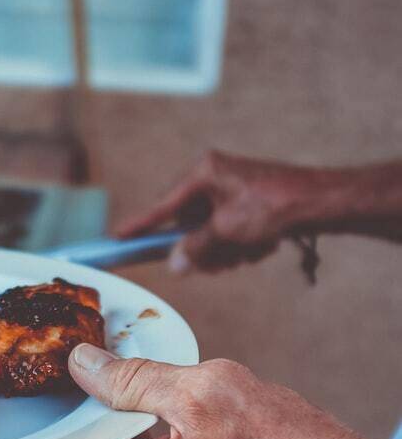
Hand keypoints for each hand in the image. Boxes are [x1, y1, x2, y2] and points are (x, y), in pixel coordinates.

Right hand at [115, 151, 322, 272]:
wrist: (322, 203)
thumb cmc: (273, 207)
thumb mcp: (226, 231)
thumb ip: (195, 249)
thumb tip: (175, 264)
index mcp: (203, 173)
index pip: (161, 205)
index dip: (139, 225)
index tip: (116, 237)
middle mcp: (215, 178)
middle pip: (188, 224)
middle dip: (202, 247)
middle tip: (216, 260)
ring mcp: (232, 191)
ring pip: (210, 233)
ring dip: (225, 249)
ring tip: (247, 251)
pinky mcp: (249, 203)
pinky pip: (230, 232)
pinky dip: (241, 245)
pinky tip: (261, 246)